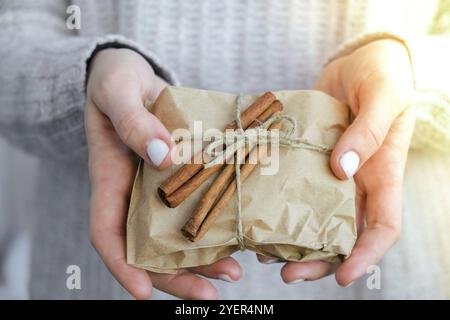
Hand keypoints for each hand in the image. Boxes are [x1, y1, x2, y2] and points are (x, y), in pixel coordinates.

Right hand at [85, 48, 240, 298]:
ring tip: (234, 270)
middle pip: (147, 247)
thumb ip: (134, 122)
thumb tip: (163, 156)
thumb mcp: (119, 92)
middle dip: (176, 275)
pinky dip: (212, 225)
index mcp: (110, 178)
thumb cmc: (117, 81)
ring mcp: (158, 187)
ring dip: (201, 258)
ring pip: (174, 235)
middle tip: (211, 291)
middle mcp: (134, 192)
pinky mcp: (181, 176)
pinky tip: (238, 233)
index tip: (143, 291)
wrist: (134, 76)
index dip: (122, 265)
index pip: (106, 232)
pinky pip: (194, 207)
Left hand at [260, 39, 415, 285]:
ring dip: (294, 240)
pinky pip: (294, 188)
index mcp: (382, 174)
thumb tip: (343, 169)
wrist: (358, 60)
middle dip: (319, 259)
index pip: (383, 227)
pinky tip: (258, 215)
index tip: (344, 276)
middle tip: (288, 272)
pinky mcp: (306, 159)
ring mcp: (329, 172)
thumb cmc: (382, 74)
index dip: (366, 255)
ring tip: (265, 254)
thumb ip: (367, 131)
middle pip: (342, 233)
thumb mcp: (382, 97)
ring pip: (314, 217)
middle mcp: (355, 182)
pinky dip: (280, 206)